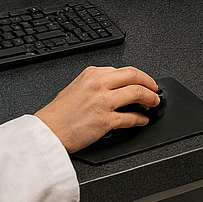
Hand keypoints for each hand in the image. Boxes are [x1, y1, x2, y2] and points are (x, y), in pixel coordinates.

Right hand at [33, 65, 162, 151]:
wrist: (46, 132)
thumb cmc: (57, 114)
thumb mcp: (76, 86)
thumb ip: (96, 82)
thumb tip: (114, 84)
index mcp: (93, 74)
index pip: (124, 69)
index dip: (139, 76)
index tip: (144, 81)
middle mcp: (100, 84)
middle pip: (135, 76)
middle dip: (150, 83)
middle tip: (155, 89)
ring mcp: (104, 102)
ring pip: (138, 94)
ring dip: (150, 99)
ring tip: (153, 103)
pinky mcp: (106, 120)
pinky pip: (131, 117)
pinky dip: (141, 119)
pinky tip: (142, 120)